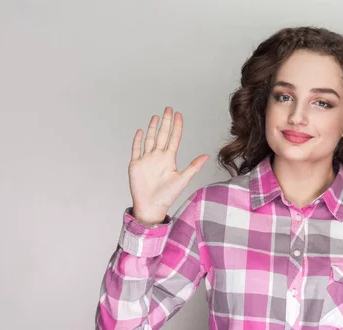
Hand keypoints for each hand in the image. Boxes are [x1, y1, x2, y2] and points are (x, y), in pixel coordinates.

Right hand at [128, 107, 208, 224]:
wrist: (151, 207)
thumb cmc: (167, 196)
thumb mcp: (183, 180)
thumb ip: (194, 167)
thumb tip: (207, 155)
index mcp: (169, 159)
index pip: (174, 138)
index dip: (177, 126)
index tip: (179, 115)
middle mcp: (158, 157)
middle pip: (162, 135)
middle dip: (166, 122)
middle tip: (169, 109)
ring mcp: (146, 160)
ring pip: (149, 139)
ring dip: (152, 128)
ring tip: (156, 117)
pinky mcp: (135, 164)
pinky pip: (136, 149)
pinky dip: (137, 140)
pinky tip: (140, 131)